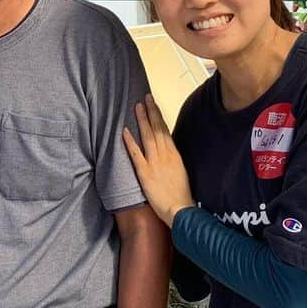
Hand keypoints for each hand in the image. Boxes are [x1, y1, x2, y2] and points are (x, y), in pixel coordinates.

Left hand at [122, 94, 194, 226]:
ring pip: (147, 136)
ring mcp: (155, 162)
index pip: (165, 131)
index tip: (154, 105)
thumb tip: (167, 150)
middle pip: (157, 129)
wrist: (180, 210)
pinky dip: (130, 141)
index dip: (158, 116)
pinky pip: (136, 154)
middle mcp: (165, 155)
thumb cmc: (182, 195)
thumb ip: (173, 159)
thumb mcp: (181, 172)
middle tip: (145, 97)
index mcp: (175, 154)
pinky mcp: (145, 173)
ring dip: (142, 120)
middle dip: (150, 112)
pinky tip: (124, 131)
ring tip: (136, 107)